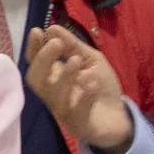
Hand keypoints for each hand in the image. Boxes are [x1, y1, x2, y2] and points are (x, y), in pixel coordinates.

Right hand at [23, 26, 133, 153]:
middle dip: (43, 60)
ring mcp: (64, 111)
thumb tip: (52, 28)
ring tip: (77, 60)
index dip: (33, 48)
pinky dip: (84, 97)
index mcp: (53, 77)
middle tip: (57, 44)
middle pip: (36, 80)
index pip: (35, 62)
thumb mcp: (90, 59)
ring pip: (54, 96)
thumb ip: (73, 46)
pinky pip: (77, 112)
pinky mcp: (78, 125)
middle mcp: (52, 94)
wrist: (119, 116)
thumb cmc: (100, 86)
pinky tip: (92, 82)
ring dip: (64, 76)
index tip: (38, 31)